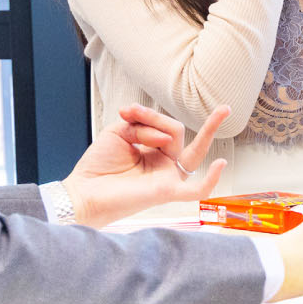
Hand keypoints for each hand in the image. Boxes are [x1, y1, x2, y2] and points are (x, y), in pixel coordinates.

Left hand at [60, 104, 229, 227]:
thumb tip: (163, 135)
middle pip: (176, 132)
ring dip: (200, 129)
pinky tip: (220, 165)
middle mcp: (164, 163)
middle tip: (143, 112)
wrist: (83, 192)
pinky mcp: (167, 192)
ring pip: (191, 150)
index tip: (126, 111)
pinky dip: (211, 180)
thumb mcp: (118, 133)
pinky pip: (196, 190)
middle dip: (159, 119)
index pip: (164, 125)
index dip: (147, 114)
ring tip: (216, 112)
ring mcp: (168, 177)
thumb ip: (140, 125)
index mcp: (153, 150)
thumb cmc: (97, 167)